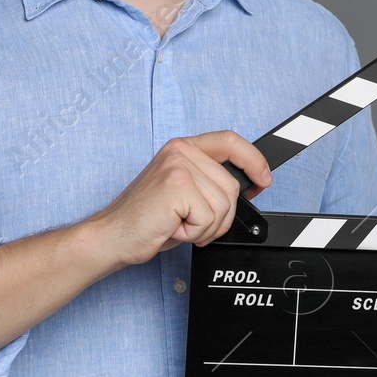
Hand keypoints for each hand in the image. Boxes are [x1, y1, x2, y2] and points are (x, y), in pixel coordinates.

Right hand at [89, 130, 270, 265]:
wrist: (113, 236)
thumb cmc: (147, 219)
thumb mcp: (184, 193)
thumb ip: (209, 181)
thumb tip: (248, 184)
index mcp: (183, 148)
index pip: (230, 141)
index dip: (253, 159)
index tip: (263, 179)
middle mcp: (180, 151)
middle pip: (231, 186)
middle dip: (220, 217)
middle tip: (192, 223)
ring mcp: (178, 166)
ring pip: (223, 205)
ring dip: (205, 227)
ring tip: (179, 224)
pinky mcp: (176, 186)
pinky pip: (208, 218)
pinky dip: (194, 233)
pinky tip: (173, 228)